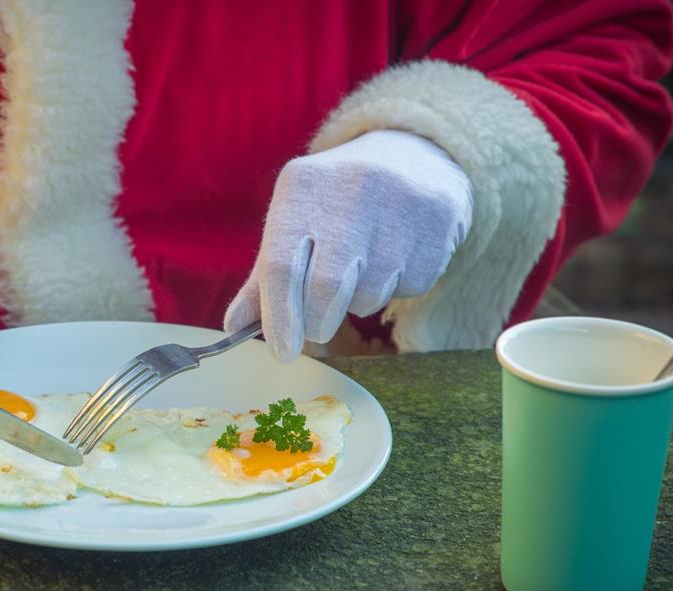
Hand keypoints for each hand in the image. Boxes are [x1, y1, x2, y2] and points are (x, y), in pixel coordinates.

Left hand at [225, 130, 472, 360]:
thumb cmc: (337, 202)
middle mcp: (352, 189)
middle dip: (317, 322)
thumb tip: (234, 327)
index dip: (279, 318)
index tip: (282, 351)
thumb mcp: (294, 220)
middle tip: (316, 329)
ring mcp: (400, 204)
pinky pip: (409, 287)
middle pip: (326, 288)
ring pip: (369, 295)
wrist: (411, 156)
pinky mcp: (438, 223)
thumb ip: (264, 276)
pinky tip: (394, 256)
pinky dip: (395, 287)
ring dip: (358, 301)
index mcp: (303, 186)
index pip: (281, 267)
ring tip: (360, 270)